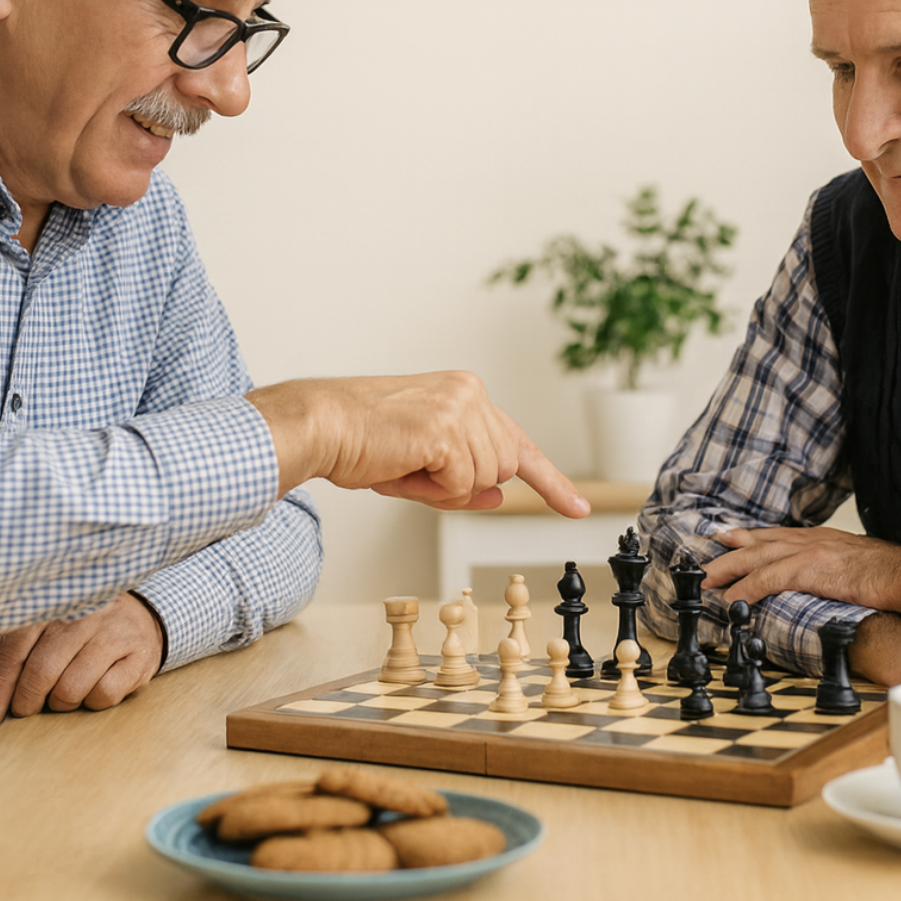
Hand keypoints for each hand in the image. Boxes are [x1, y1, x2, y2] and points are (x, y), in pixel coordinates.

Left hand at [0, 592, 164, 738]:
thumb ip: (15, 655)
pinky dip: (94, 702)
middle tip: (29, 708)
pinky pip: (104, 694)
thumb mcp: (44, 627)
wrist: (140, 615)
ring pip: (71, 688)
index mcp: (49, 605)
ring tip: (65, 692)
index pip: (11, 655)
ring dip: (62, 703)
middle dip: (28, 703)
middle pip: (40, 674)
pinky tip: (94, 687)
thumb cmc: (78, 630)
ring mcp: (112, 632)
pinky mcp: (138, 654)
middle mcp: (82, 614)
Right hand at [246, 372, 587, 517]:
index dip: (551, 482)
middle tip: (414, 471)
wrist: (321, 427)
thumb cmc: (361, 444)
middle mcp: (471, 393)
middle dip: (461, 487)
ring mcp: (462, 408)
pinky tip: (404, 464)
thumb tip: (500, 495)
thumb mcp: (422, 466)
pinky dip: (433, 490)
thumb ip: (465, 479)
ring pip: (486, 480)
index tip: (579, 508)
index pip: (519, 443)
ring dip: (444, 488)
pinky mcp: (447, 428)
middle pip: (501, 471)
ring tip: (405, 463)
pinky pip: (461, 485)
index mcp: (466, 393)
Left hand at [703, 525, 900, 611]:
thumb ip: (833, 567)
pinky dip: (748, 588)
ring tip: (708, 582)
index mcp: (820, 538)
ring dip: (729, 570)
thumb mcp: (854, 563)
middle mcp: (810, 539)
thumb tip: (824, 579)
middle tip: (705, 563)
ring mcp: (809, 552)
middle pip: (759, 543)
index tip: (727, 536)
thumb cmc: (888, 574)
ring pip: (757, 558)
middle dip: (730, 553)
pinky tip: (733, 599)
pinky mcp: (810, 568)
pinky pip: (769, 579)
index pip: (776, 535)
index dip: (749, 537)